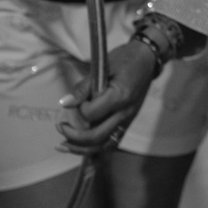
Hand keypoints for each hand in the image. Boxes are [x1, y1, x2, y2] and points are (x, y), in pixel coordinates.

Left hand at [57, 39, 158, 153]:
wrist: (147, 60)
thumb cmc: (124, 59)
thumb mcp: (102, 67)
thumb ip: (83, 88)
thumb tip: (64, 103)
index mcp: (120, 96)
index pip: (91, 114)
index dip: (79, 109)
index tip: (75, 100)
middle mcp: (125, 113)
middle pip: (96, 136)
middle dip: (74, 136)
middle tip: (60, 127)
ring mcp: (127, 121)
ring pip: (103, 145)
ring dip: (82, 148)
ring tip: (64, 144)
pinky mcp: (127, 124)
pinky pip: (110, 143)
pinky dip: (94, 148)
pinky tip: (79, 147)